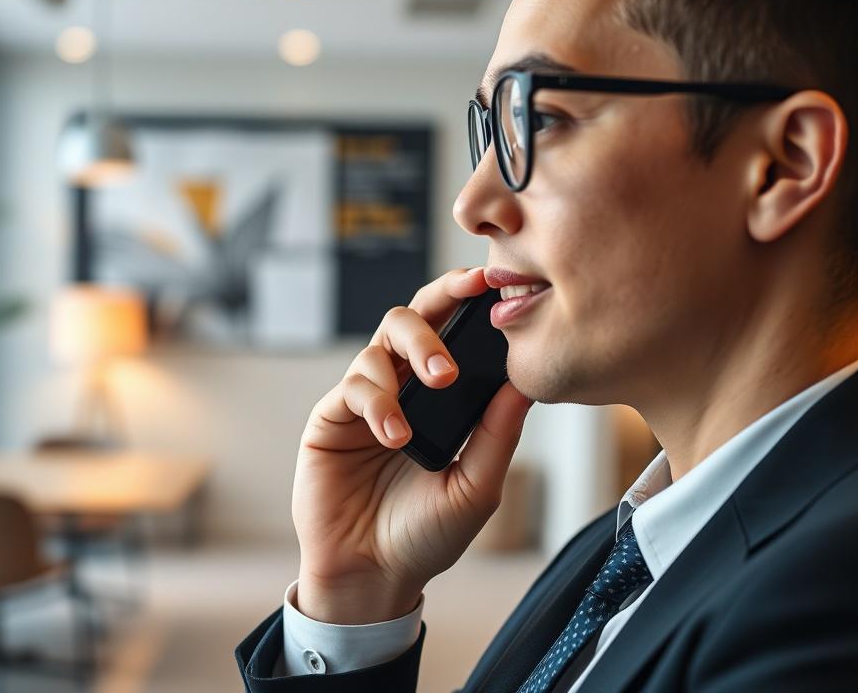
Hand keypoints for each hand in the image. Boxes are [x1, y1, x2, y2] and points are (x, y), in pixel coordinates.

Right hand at [292, 267, 532, 624]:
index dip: (469, 303)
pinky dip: (379, 401)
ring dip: (412, 354)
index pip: (455, 335)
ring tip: (437, 387)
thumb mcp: (477, 486)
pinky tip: (395, 434)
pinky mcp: (331, 417)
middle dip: (440, 307)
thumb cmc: (426, 533)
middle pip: (414, 318)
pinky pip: (354, 385)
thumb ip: (497, 433)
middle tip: (468, 306)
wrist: (373, 574)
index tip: (494, 282)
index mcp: (442, 399)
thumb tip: (525, 381)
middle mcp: (404, 388)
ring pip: (381, 342)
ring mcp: (366, 399)